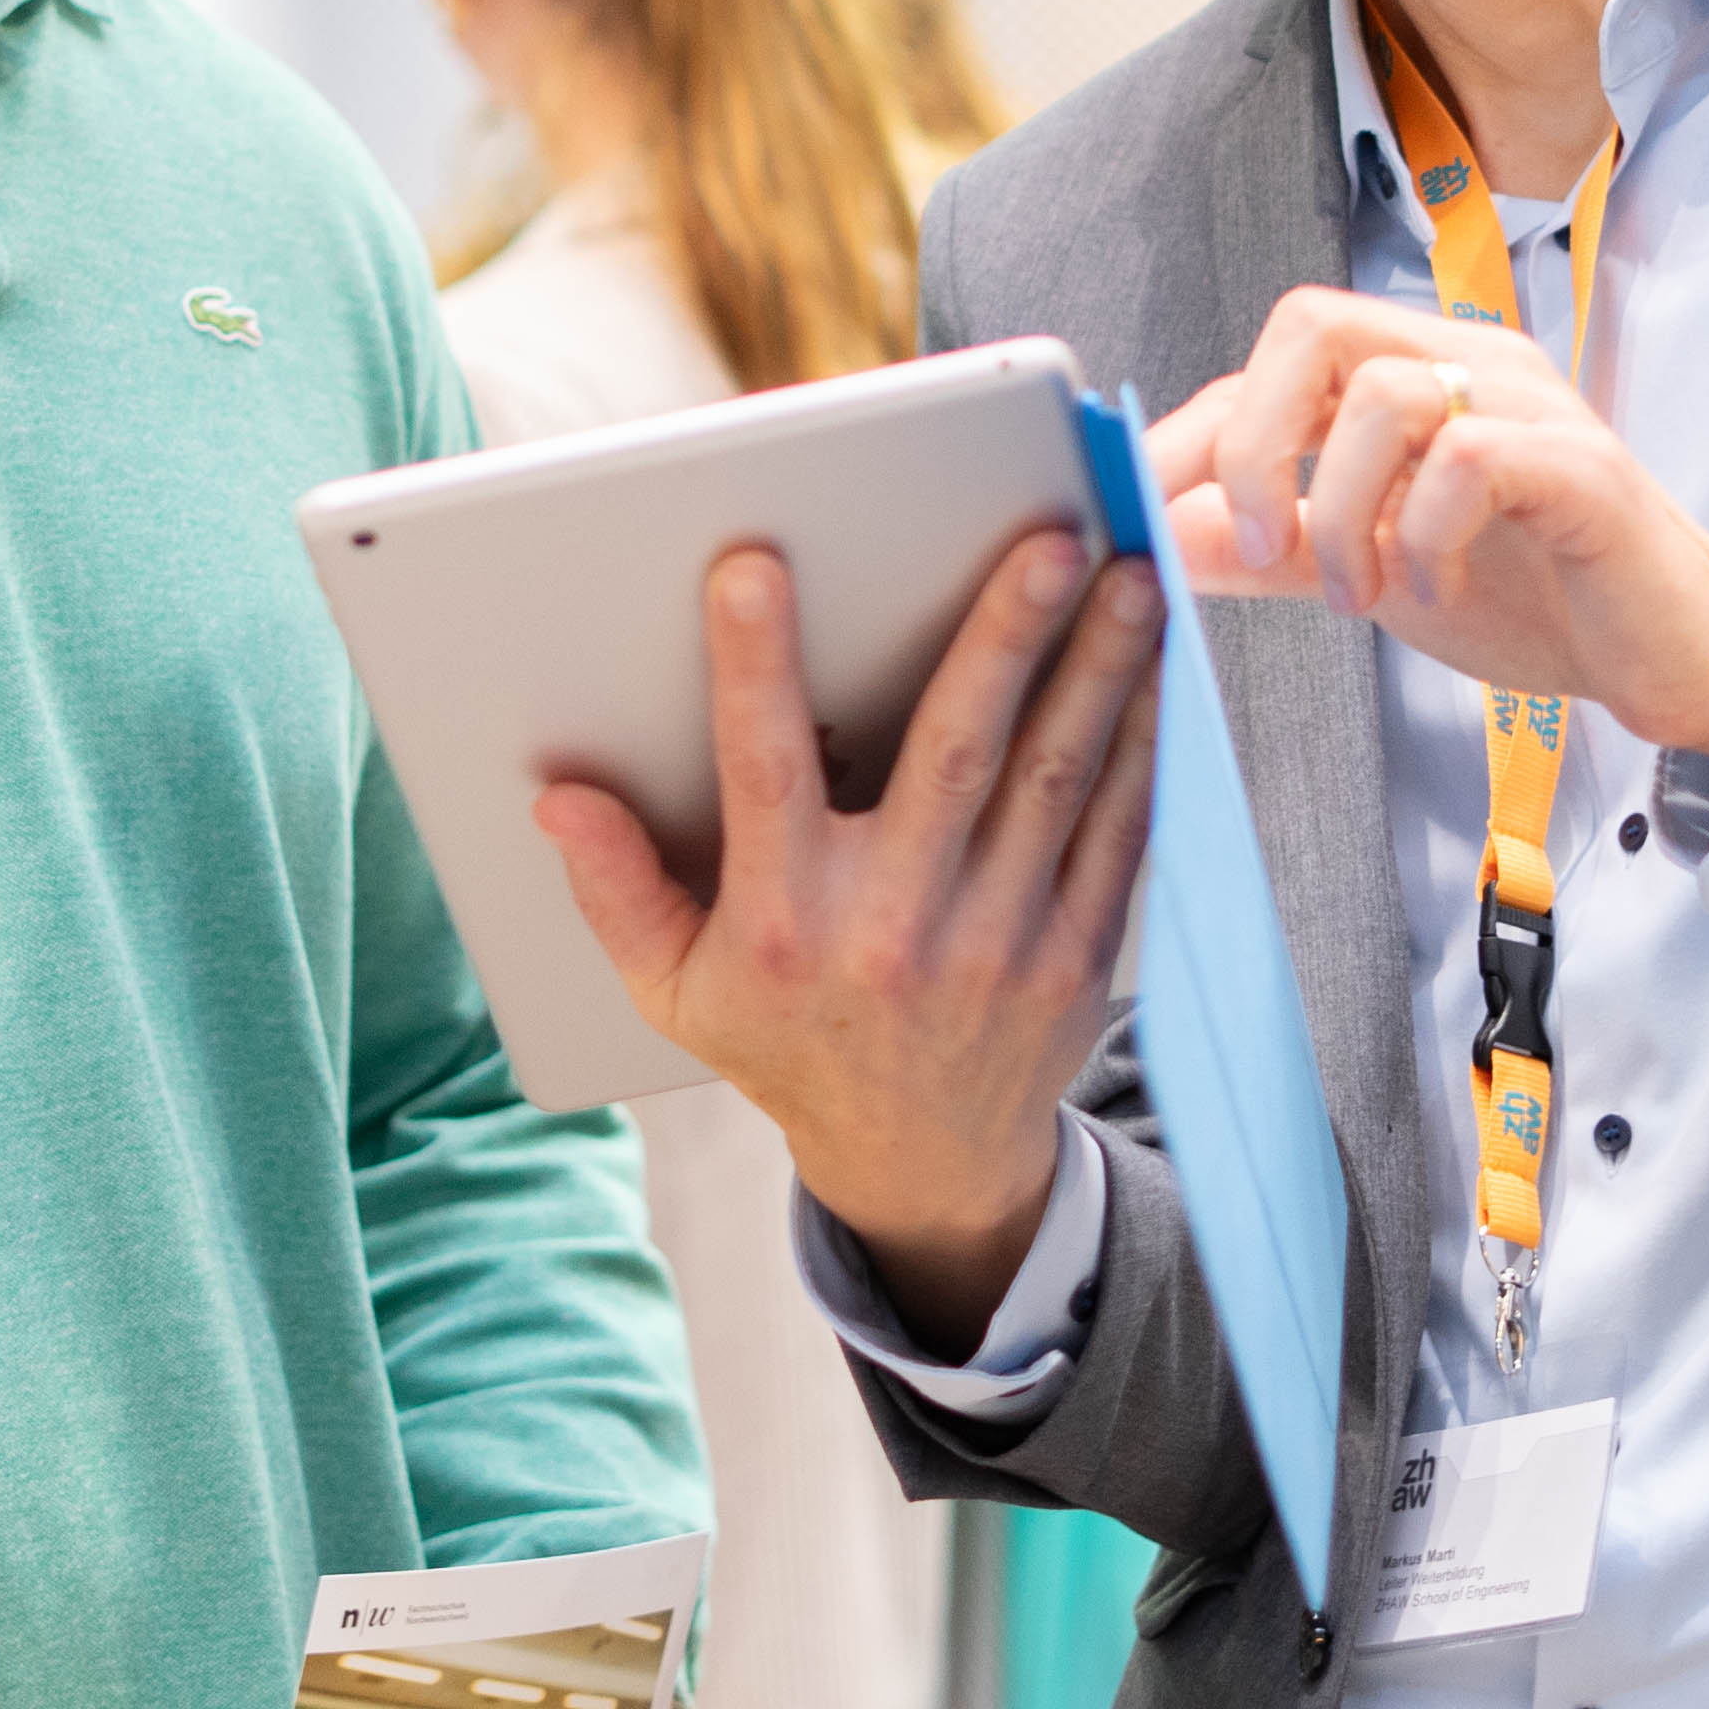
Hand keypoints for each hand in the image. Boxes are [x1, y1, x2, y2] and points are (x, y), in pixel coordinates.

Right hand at [538, 532, 1163, 1354]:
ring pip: (1053, 778)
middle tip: (1044, 541)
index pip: (761, 771)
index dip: (751, 667)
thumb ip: (615, 888)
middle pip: (953, 754)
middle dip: (1002, 638)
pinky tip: (1153, 665)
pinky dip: (1140, 743)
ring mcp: (996, 943)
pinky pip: (1117, 831)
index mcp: (782, 922)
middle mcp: (892, 927)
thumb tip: (555, 794)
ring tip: (1126, 573)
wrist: (921, 1168)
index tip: (753, 566)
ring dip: (1096, 670)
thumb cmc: (787, 1049)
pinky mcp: (1074, 957)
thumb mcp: (673, 989)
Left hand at [1142, 288, 1708, 767]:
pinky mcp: (1582, 466)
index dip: (1198, 428)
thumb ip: (1273, 546)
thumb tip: (1164, 531)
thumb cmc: (1533, 596)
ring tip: (1360, 595)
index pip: (1278, 357)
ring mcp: (1532, 405)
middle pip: (1314, 326)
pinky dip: (1427, 536)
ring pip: (1386, 395)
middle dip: (1254, 440)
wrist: (1668, 654)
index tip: (1146, 503)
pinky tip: (1437, 592)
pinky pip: (1472, 459)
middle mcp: (1470, 364)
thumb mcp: (1372, 571)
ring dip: (1342, 513)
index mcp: (1416, 374)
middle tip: (1253, 540)